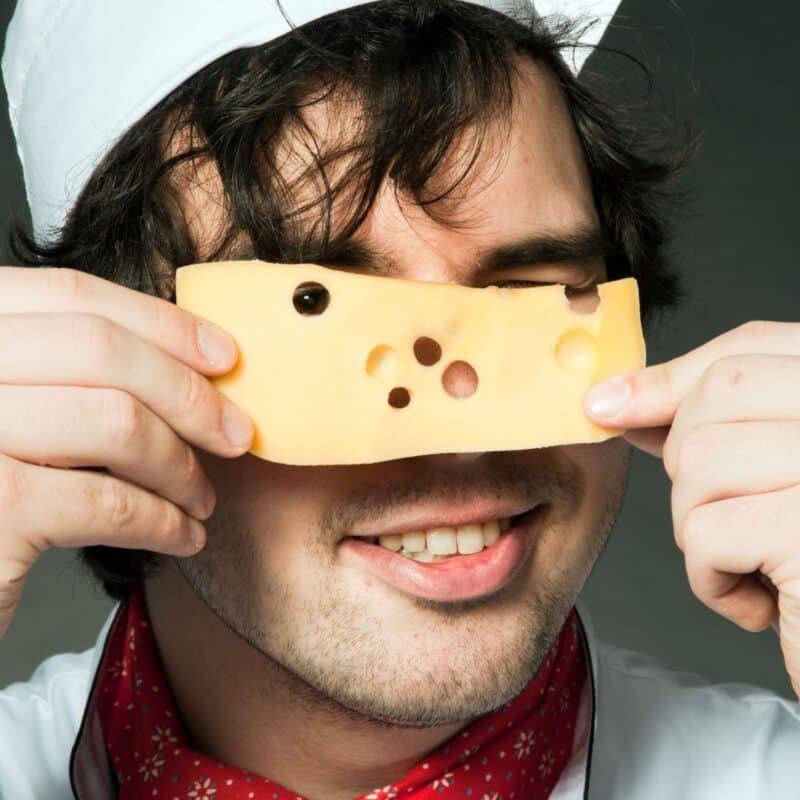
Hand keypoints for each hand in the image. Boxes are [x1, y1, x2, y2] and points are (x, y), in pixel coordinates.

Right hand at [0, 267, 253, 638]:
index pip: (70, 294)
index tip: (224, 355)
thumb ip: (66, 374)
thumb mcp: (12, 411)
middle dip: (188, 394)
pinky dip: (162, 521)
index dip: (161, 323)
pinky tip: (181, 534)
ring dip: (180, 466)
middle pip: (100, 348)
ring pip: (115, 421)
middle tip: (236, 434)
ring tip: (201, 498)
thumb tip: (189, 364)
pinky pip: (107, 502)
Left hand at [583, 321, 799, 696]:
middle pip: (719, 394)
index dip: (672, 377)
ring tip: (753, 565)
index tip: (608, 404)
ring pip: (700, 461)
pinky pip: (709, 534)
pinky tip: (762, 602)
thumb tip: (617, 401)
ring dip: (700, 525)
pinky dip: (713, 581)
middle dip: (689, 461)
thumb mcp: (767, 482)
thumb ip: (710, 427)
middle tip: (733, 519)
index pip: (751, 347)